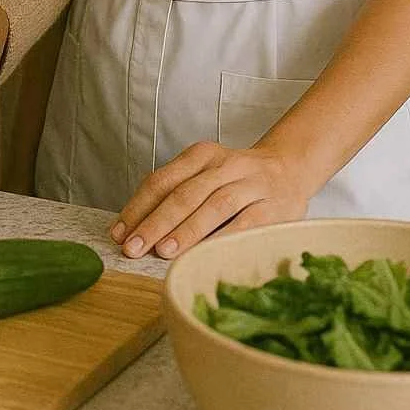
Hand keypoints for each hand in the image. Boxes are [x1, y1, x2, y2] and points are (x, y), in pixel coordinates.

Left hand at [110, 141, 310, 260]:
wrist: (291, 168)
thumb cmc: (236, 180)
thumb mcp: (205, 174)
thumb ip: (176, 192)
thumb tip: (134, 228)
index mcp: (202, 154)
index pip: (163, 180)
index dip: (138, 207)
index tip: (119, 232)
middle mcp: (226, 165)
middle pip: (184, 193)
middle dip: (155, 222)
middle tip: (133, 248)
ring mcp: (251, 184)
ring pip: (214, 205)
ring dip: (187, 230)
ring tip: (163, 251)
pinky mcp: (273, 207)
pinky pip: (246, 223)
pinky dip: (224, 239)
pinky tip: (206, 255)